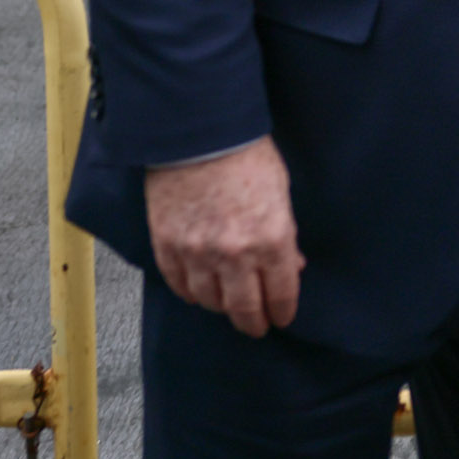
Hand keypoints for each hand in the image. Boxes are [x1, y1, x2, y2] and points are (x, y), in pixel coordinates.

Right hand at [146, 137, 304, 337]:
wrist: (198, 131)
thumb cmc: (246, 153)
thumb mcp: (280, 191)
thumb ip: (285, 234)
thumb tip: (291, 264)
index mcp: (271, 239)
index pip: (280, 294)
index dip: (282, 312)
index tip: (281, 318)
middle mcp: (235, 254)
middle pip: (244, 309)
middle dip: (253, 323)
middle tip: (256, 327)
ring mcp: (198, 253)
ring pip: (210, 302)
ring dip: (222, 308)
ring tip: (227, 306)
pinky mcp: (167, 245)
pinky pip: (179, 285)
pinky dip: (190, 293)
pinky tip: (198, 292)